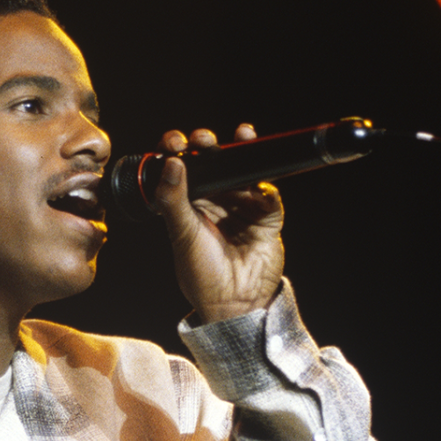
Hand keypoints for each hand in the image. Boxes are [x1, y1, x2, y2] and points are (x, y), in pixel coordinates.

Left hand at [153, 124, 284, 323]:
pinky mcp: (266, 217)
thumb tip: (172, 163)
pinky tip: (260, 187)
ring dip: (242, 154)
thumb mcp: (182, 234)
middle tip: (204, 138)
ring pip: (243, 172)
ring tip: (240, 138)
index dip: (178, 151)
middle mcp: (215, 202)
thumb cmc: (201, 274)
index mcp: (188, 205)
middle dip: (209, 146)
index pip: (182, 170)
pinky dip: (266, 188)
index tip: (175, 140)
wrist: (235, 303)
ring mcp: (242, 207)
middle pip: (213, 164)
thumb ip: (174, 200)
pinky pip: (268, 195)